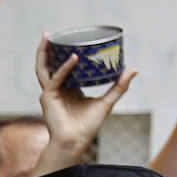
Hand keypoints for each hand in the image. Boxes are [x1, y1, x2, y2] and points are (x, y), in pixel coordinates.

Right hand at [34, 33, 136, 158]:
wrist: (76, 140)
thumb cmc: (88, 126)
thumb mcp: (107, 101)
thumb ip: (119, 86)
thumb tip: (134, 69)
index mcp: (68, 89)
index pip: (63, 68)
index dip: (64, 55)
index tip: (71, 41)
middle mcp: (57, 89)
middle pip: (49, 65)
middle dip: (48, 50)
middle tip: (52, 35)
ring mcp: (50, 93)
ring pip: (43, 69)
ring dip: (44, 53)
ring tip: (48, 38)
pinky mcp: (48, 97)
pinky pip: (56, 79)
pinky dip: (64, 68)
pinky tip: (73, 58)